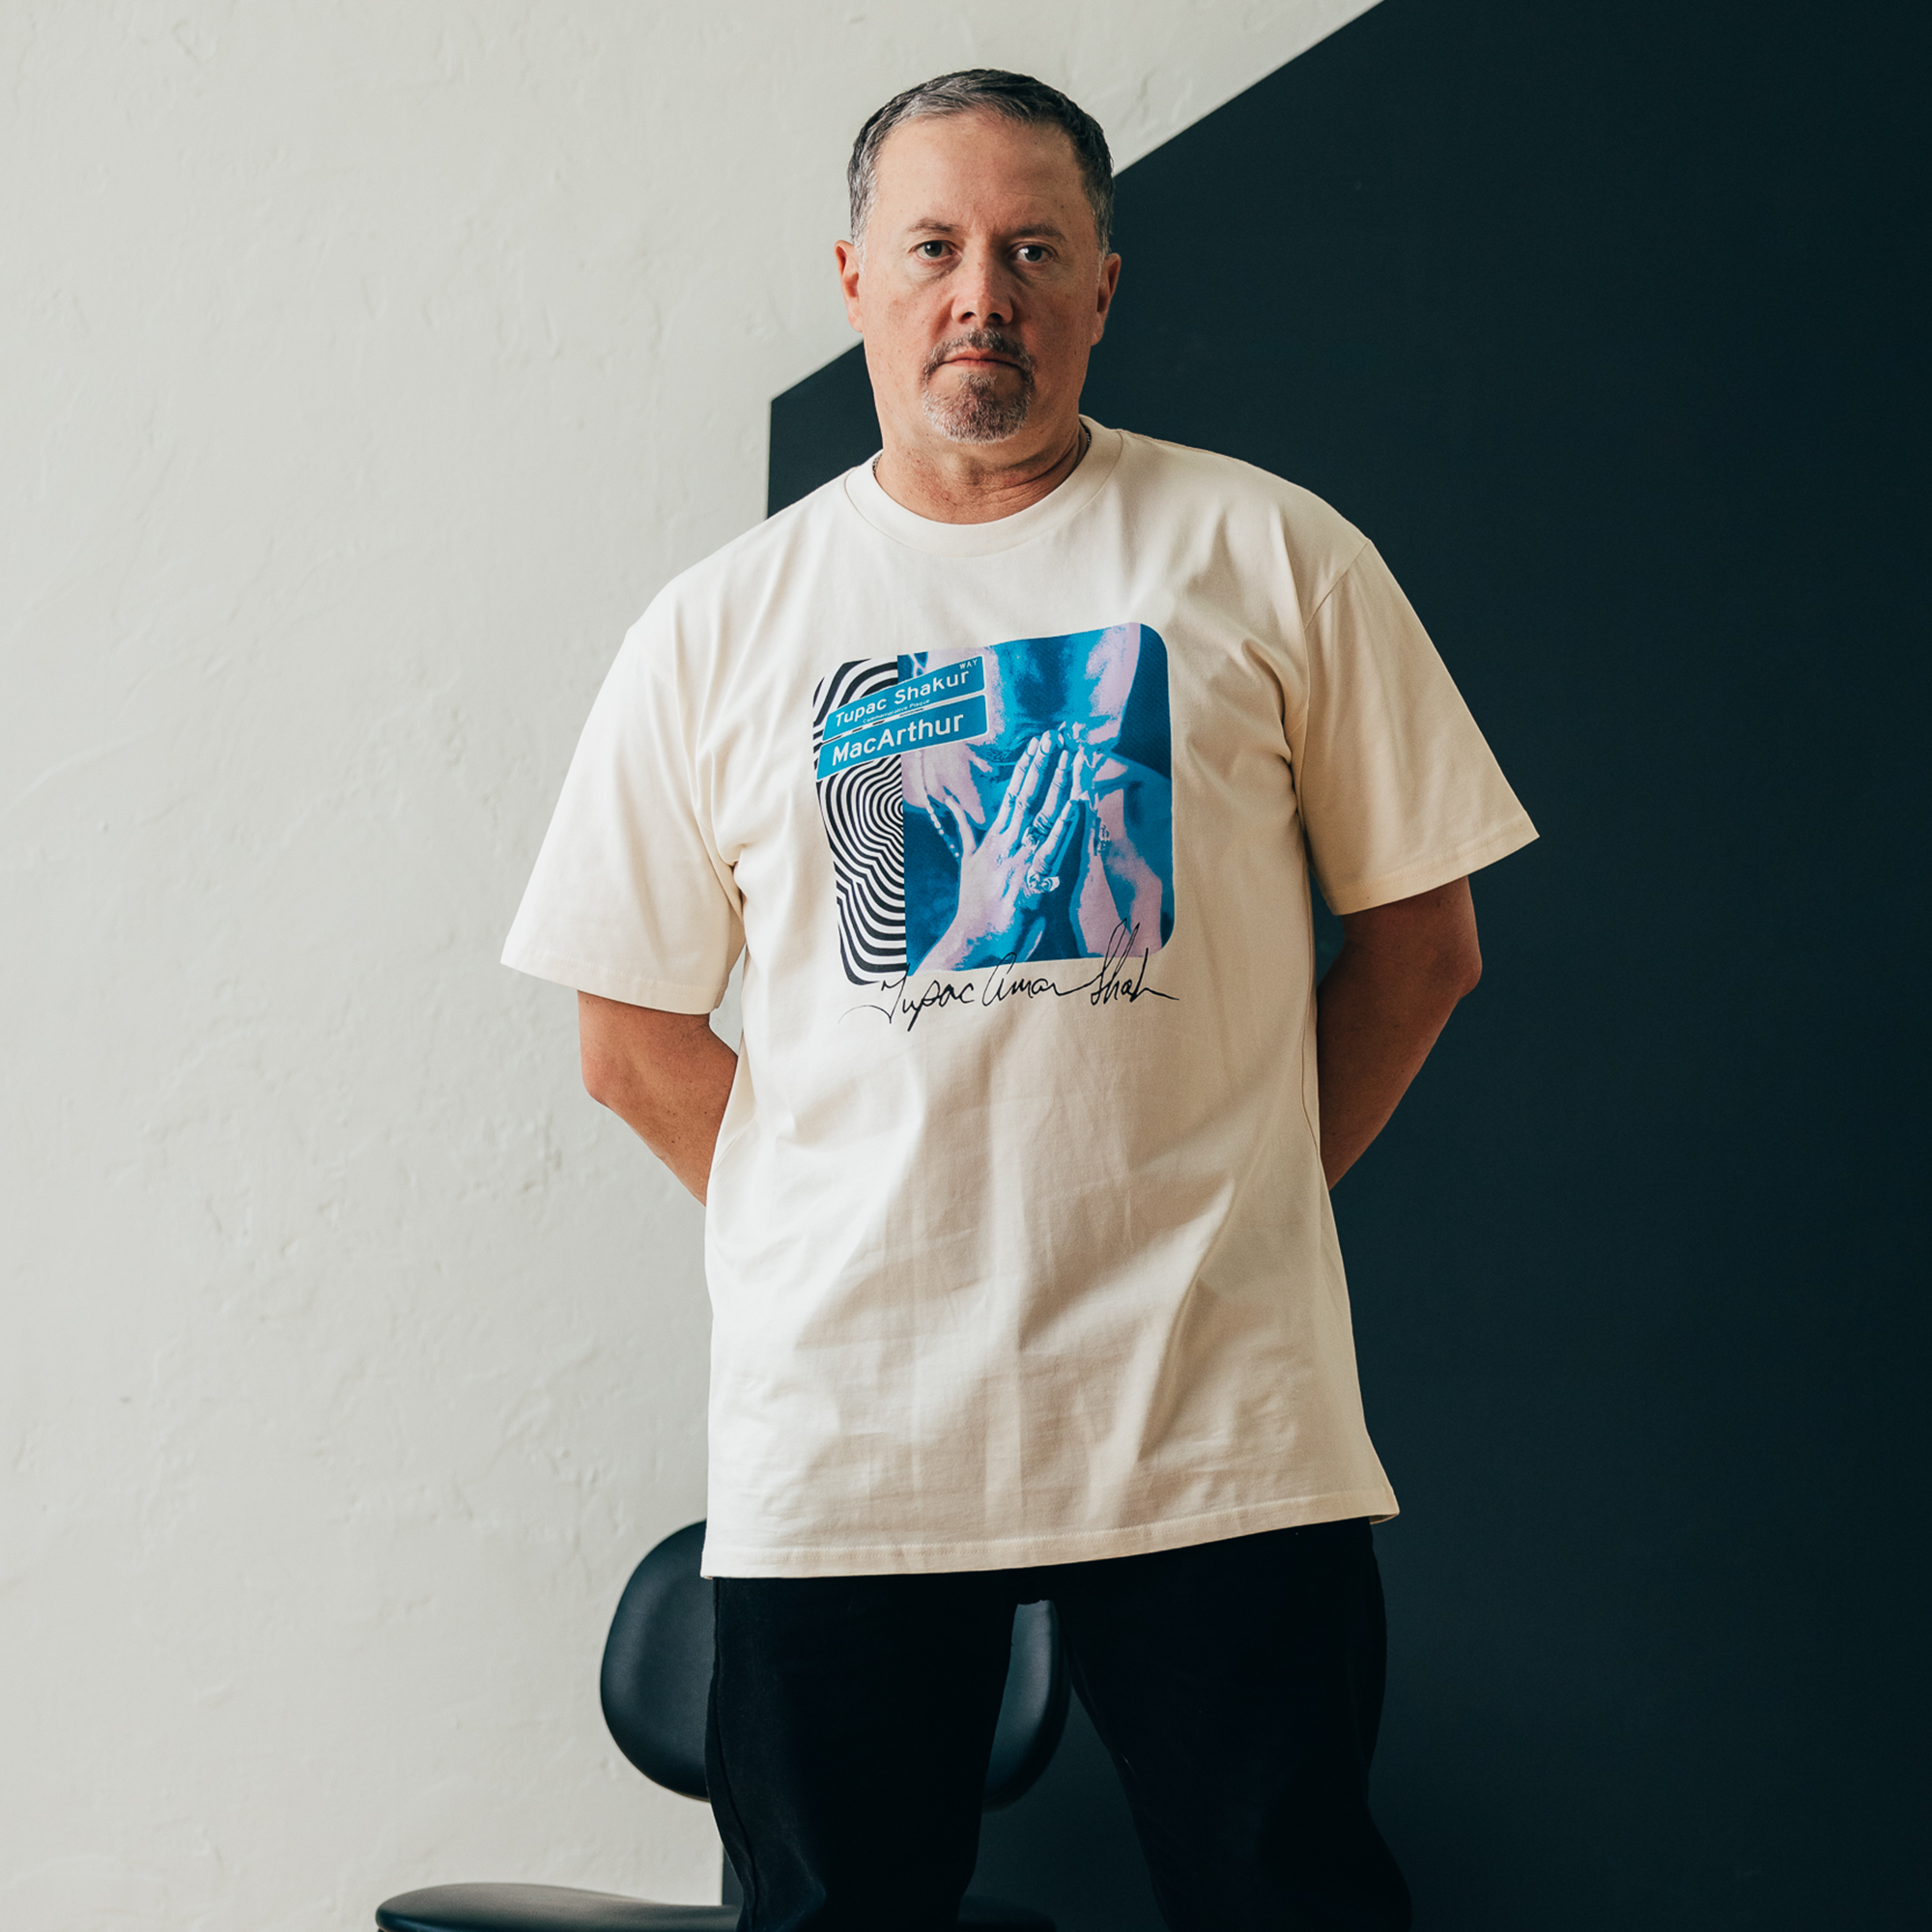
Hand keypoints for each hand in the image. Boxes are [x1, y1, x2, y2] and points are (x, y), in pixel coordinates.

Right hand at [920, 733, 1085, 969]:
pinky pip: (1052, 849)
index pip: (1013, 795)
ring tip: (1071, 759)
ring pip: (1042, 816)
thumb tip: (952, 806)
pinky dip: (1064, 827)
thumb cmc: (974, 903)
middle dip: (1043, 765)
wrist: (973, 940)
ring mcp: (1019, 861)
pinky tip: (1075, 806)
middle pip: (1028, 797)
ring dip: (1058, 786)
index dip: (1027, 767)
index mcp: (994, 839)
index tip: (1038, 743)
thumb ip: (965, 830)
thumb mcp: (967, 861)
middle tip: (1056, 736)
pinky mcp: (1031, 882)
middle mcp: (1007, 844)